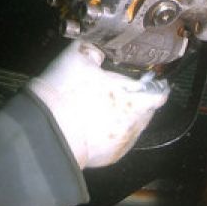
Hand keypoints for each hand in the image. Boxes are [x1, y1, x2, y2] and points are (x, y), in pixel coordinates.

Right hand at [26, 40, 169, 168]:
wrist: (46, 127)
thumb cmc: (66, 92)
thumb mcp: (78, 55)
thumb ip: (95, 48)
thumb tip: (99, 48)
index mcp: (135, 100)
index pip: (160, 92)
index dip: (155, 84)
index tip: (148, 81)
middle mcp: (134, 125)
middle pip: (147, 110)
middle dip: (136, 100)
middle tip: (117, 91)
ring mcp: (123, 143)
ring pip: (133, 126)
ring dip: (123, 117)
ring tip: (103, 108)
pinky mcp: (110, 157)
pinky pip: (118, 142)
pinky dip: (110, 132)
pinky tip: (95, 125)